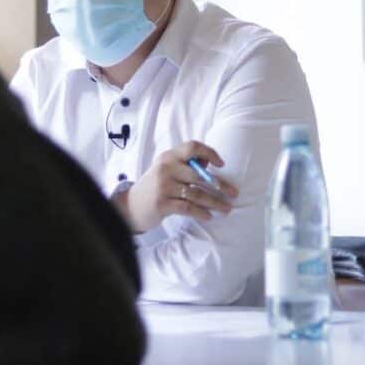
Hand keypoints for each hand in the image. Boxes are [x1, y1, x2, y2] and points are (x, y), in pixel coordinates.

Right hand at [119, 141, 238, 232]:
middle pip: (199, 175)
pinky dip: (200, 212)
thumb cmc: (155, 187)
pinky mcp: (162, 203)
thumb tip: (209, 162)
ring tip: (227, 209)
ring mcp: (163, 186)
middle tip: (234, 194)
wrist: (130, 205)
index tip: (222, 164)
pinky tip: (209, 216)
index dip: (209, 153)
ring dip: (214, 202)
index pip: (192, 147)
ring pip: (196, 194)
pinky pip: (187, 207)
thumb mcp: (166, 170)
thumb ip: (185, 165)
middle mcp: (166, 168)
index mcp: (168, 156)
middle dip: (220, 185)